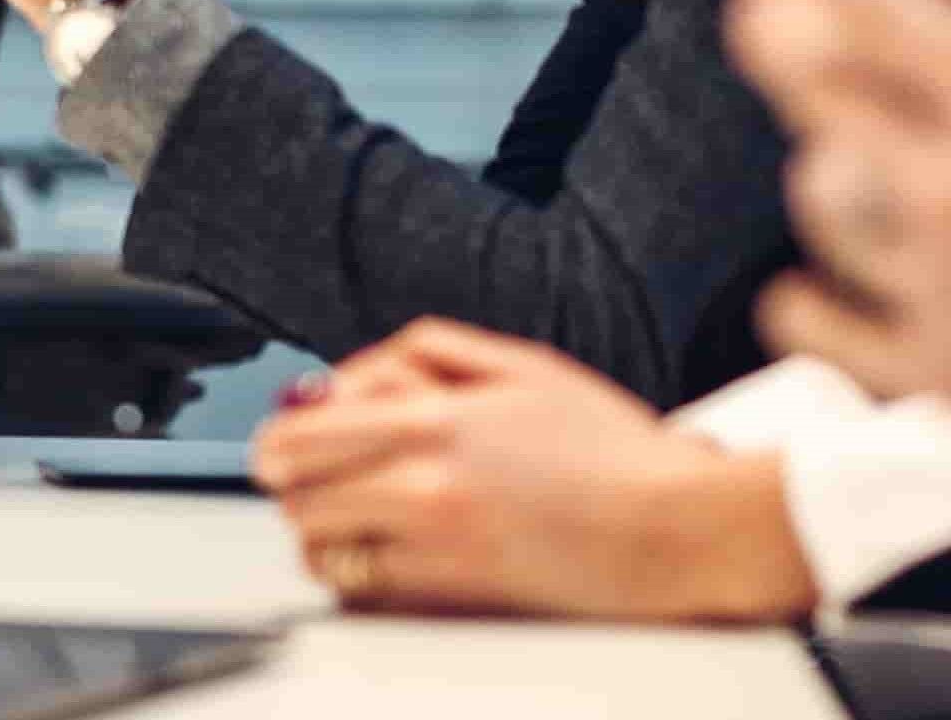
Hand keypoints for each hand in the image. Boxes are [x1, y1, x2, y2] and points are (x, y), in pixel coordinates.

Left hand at [252, 322, 812, 622]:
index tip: (275, 451)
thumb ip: (425, 354)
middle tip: (312, 484)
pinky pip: (366, 593)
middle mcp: (423, 485)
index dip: (274, 444)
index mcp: (434, 421)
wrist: (676, 528)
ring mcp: (435, 547)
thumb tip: (347, 373)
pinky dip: (362, 577)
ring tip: (355, 522)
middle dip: (298, 488)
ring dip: (326, 535)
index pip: (302, 436)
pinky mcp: (453, 597)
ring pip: (323, 550)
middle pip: (299, 496)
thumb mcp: (522, 366)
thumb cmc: (611, 450)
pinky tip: (391, 558)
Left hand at [708, 0, 950, 555]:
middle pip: (814, 79)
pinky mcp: (933, 374)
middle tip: (761, 18)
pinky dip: (812, 299)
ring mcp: (939, 282)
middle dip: (779, 36)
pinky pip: (812, 314)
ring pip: (816, 194)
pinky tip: (823, 293)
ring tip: (867, 177)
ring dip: (829, 176)